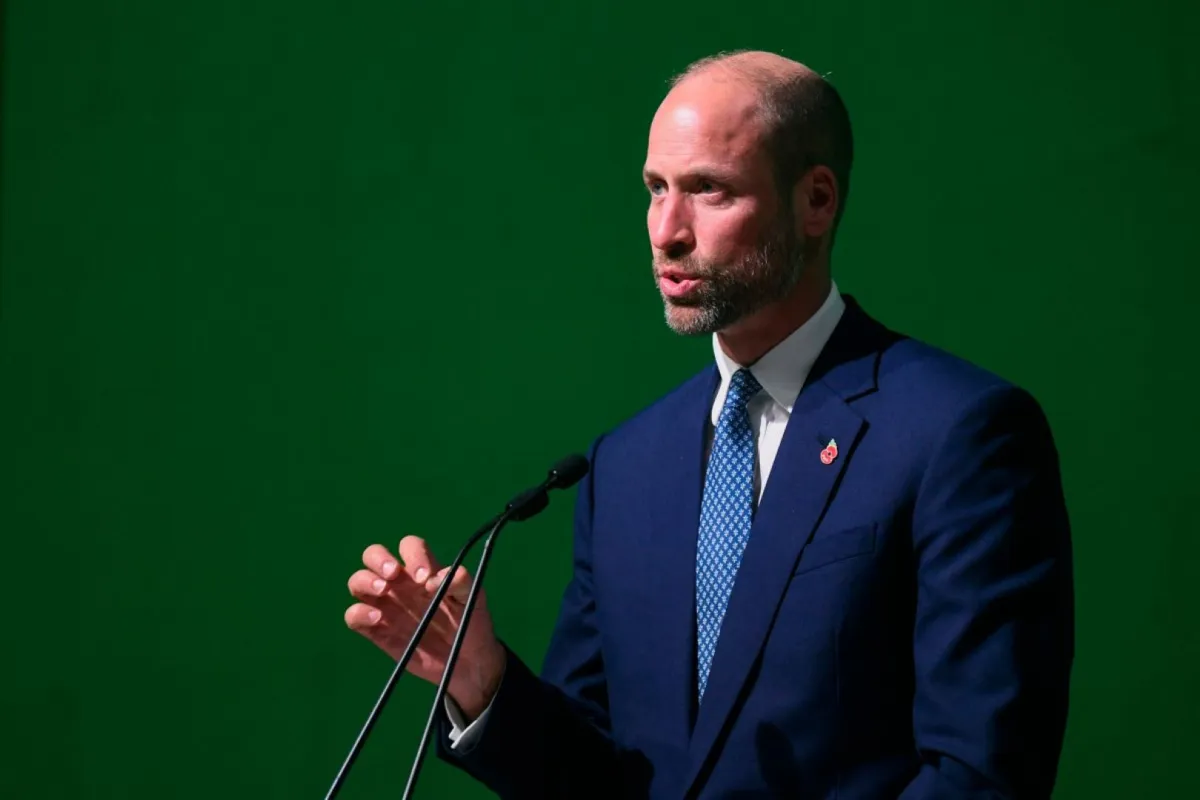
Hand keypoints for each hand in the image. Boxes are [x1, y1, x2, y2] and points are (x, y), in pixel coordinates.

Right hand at [345, 535, 505, 720]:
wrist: (467, 662)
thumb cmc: (470, 623)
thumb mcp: (474, 599)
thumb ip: (461, 582)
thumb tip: (434, 579)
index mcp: (423, 571)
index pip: (409, 546)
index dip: (414, 555)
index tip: (425, 578)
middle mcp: (399, 583)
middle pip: (373, 555)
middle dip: (378, 559)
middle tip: (393, 575)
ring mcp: (386, 606)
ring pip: (358, 581)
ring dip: (365, 581)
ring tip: (383, 592)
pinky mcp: (376, 630)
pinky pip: (354, 616)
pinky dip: (359, 613)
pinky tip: (378, 619)